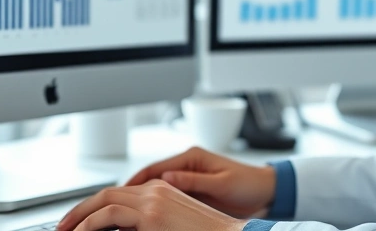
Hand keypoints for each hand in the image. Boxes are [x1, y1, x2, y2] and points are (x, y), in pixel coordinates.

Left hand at [56, 179, 243, 230]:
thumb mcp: (173, 224)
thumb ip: (148, 224)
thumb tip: (122, 230)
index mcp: (162, 190)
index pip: (119, 193)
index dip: (95, 206)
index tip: (80, 221)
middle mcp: (156, 190)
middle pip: (107, 193)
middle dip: (80, 210)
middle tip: (63, 226)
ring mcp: (153, 200)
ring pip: (104, 200)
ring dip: (79, 217)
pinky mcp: (152, 215)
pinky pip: (109, 214)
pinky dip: (89, 223)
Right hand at [125, 146, 276, 218]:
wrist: (265, 192)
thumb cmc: (248, 184)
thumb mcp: (220, 183)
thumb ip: (193, 180)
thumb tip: (165, 179)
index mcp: (191, 157)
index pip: (153, 168)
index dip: (133, 181)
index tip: (115, 193)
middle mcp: (187, 165)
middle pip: (149, 179)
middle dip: (129, 192)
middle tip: (110, 207)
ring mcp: (188, 178)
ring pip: (155, 190)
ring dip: (139, 200)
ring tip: (121, 214)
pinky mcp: (192, 191)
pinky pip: (167, 198)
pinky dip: (154, 206)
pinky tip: (144, 218)